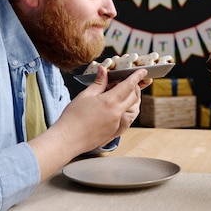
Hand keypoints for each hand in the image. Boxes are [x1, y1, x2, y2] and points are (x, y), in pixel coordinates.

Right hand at [28, 65, 147, 180]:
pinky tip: (113, 106)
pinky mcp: (114, 131)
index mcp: (110, 101)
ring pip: (131, 108)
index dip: (137, 77)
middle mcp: (117, 113)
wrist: (67, 140)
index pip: (129, 85)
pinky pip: (125, 118)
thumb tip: (104, 70)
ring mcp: (116, 123)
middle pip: (133, 97)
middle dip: (134, 87)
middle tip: (127, 81)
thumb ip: (98, 83)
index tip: (143, 71)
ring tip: (120, 93)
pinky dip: (123, 109)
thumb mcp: (85, 95)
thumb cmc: (72, 118)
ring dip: (130, 99)